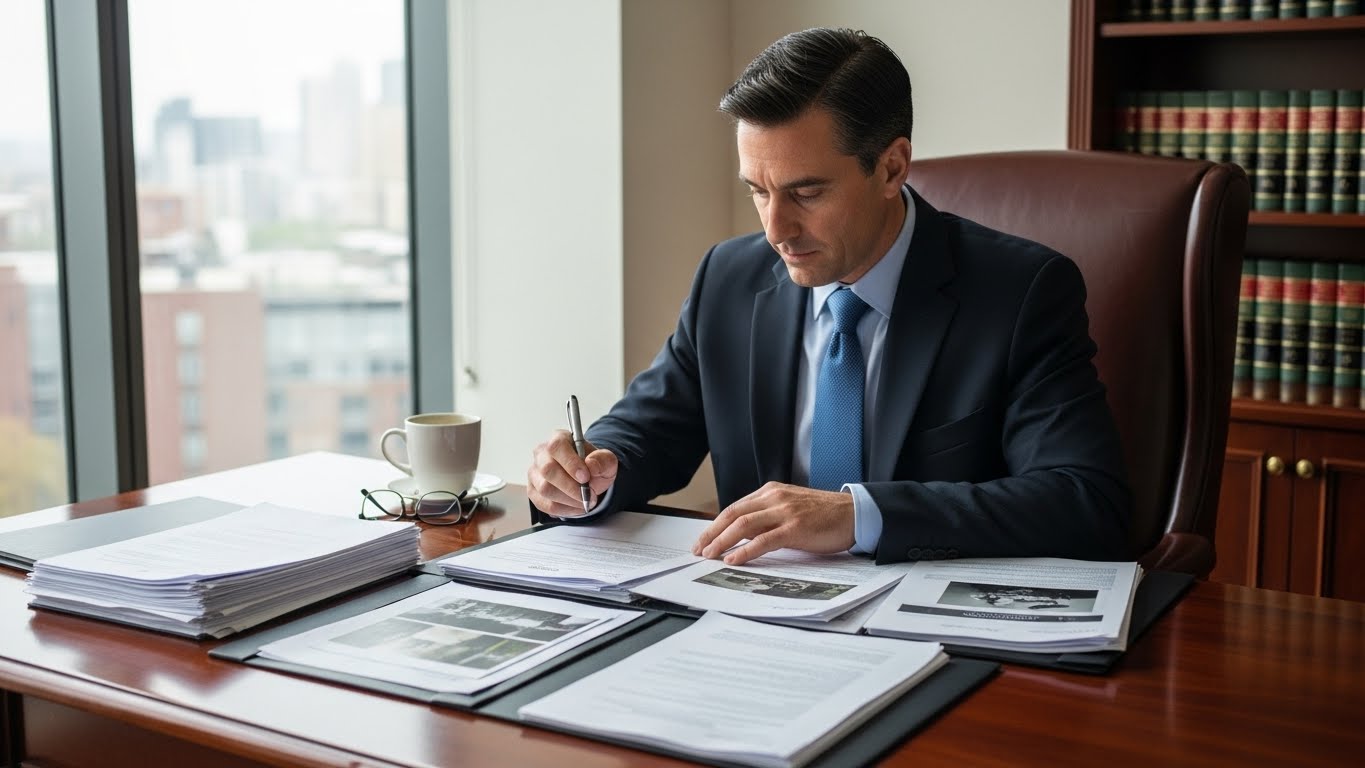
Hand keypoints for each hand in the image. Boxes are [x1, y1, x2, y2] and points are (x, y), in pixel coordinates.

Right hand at [527, 430, 618, 517]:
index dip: (570, 463)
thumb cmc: (594, 467)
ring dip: (569, 500)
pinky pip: (544, 504)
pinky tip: (576, 507)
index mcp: (559, 439)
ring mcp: (534, 473)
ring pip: (545, 489)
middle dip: (571, 487)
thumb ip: (602, 460)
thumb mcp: (606, 461)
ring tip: (585, 501)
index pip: (557, 447)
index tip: (585, 478)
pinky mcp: (533, 491)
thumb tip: (591, 464)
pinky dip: (563, 509)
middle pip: (548, 470)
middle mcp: (542, 454)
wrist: (589, 480)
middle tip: (589, 495)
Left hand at [691, 482, 855, 564]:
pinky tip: (733, 559)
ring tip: (710, 555)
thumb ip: (768, 517)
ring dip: (722, 541)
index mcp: (771, 491)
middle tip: (699, 549)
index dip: (715, 524)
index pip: (735, 507)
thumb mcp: (790, 508)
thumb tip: (742, 535)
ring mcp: (784, 512)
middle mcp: (774, 497)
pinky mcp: (795, 528)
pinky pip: (763, 540)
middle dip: (711, 533)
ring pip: (743, 525)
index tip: (704, 539)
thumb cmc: (824, 515)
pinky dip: (744, 550)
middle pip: (732, 514)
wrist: (854, 513)